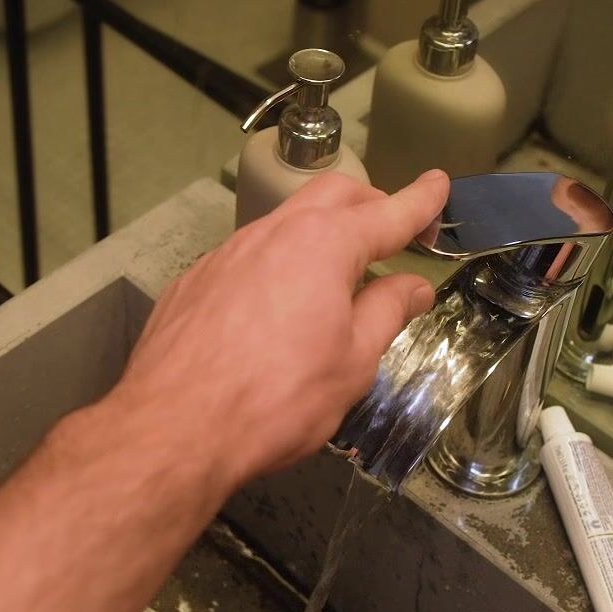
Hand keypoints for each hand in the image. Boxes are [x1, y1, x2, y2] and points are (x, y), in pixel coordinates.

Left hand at [109, 171, 447, 490]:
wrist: (175, 427)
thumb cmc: (273, 400)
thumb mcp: (352, 362)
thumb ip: (386, 313)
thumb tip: (411, 286)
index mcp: (323, 246)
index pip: (387, 212)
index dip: (419, 200)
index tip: (437, 184)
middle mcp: (272, 234)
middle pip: (331, 197)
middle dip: (369, 204)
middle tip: (393, 229)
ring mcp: (226, 254)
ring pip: (283, 225)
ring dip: (319, 237)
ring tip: (338, 277)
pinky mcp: (194, 281)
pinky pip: (246, 257)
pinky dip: (277, 266)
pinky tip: (279, 307)